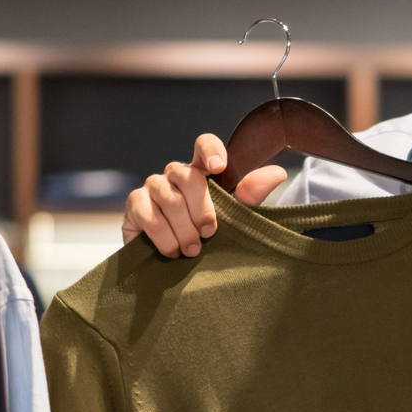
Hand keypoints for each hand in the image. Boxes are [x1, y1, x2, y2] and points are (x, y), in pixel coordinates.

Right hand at [122, 134, 288, 256]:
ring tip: (192, 250)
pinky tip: (172, 251)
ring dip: (184, 230)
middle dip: (202, 210)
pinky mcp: (134, 205)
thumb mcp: (233, 218)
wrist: (172, 266)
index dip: (210, 151)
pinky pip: (149, 216)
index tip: (218, 167)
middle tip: (209, 234)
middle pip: (189, 177)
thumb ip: (250, 196)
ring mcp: (152, 187)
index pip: (204, 145)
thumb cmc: (205, 238)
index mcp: (201, 172)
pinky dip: (165, 238)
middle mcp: (175, 174)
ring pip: (170, 200)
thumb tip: (277, 173)